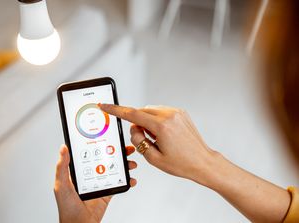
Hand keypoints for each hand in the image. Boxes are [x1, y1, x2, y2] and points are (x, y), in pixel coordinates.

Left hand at [54, 145, 136, 222]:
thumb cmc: (67, 207)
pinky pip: (119, 184)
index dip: (100, 144)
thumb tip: (63, 148)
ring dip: (125, 165)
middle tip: (127, 148)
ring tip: (131, 163)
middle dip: (118, 152)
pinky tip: (131, 179)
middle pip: (106, 159)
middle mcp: (90, 174)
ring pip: (115, 169)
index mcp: (79, 170)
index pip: (91, 153)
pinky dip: (127, 181)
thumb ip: (62, 166)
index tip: (109, 138)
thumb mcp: (61, 184)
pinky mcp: (107, 193)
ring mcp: (100, 183)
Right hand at [99, 104, 292, 222]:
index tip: (105, 105)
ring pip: (150, 111)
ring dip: (147, 122)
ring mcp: (176, 112)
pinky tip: (164, 135)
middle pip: (141, 112)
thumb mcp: (153, 158)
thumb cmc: (181, 163)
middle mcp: (169, 115)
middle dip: (137, 123)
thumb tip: (134, 128)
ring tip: (158, 139)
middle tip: (145, 140)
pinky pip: (160, 112)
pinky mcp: (180, 112)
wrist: (203, 162)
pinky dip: (156, 121)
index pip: (132, 115)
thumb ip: (138, 140)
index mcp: (161, 126)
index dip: (116, 110)